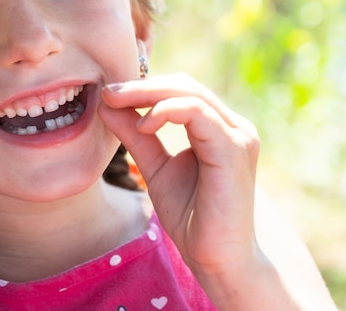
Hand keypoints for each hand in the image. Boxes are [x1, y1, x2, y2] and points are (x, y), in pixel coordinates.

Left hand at [98, 73, 260, 273]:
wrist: (217, 260)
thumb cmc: (192, 218)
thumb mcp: (156, 168)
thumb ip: (137, 136)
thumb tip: (108, 105)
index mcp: (219, 129)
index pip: (181, 91)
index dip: (144, 88)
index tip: (108, 94)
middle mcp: (234, 127)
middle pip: (185, 85)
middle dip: (142, 86)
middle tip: (107, 92)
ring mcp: (238, 136)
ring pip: (191, 94)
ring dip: (149, 93)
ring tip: (117, 101)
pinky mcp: (234, 148)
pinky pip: (198, 114)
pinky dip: (166, 111)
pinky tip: (144, 125)